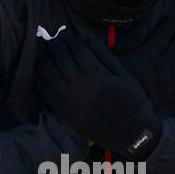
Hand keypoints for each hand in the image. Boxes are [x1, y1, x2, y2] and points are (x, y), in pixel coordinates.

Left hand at [38, 34, 161, 156]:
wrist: (130, 133)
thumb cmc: (132, 101)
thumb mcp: (124, 75)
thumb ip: (104, 56)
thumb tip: (86, 40)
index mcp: (95, 74)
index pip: (75, 46)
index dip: (73, 39)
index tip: (75, 39)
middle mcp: (78, 85)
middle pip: (58, 55)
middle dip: (57, 45)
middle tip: (60, 44)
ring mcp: (67, 99)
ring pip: (46, 70)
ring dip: (47, 59)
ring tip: (53, 58)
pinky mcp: (62, 111)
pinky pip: (43, 89)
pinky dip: (42, 78)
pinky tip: (49, 75)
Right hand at [120, 18, 174, 105]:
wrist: (122, 112)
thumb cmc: (113, 82)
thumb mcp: (114, 58)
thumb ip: (131, 41)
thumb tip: (145, 26)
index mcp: (148, 54)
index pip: (165, 33)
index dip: (172, 23)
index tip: (174, 19)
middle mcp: (162, 65)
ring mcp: (169, 79)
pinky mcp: (171, 92)